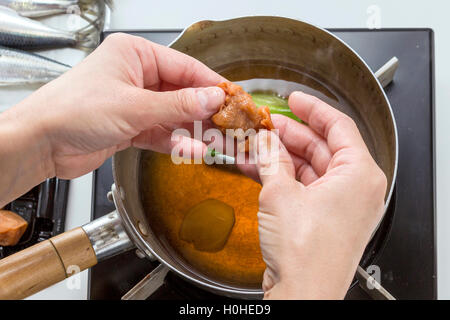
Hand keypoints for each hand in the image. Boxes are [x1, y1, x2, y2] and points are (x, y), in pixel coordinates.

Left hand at [11, 33, 224, 179]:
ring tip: (213, 142)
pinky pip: (161, 133)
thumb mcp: (134, 105)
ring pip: (173, 116)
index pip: (184, 67)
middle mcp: (136, 77)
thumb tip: (212, 98)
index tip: (231, 98)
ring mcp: (134, 103)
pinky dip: (175, 143)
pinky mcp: (131, 127)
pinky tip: (191, 150)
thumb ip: (177, 105)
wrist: (42, 144)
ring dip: (191, 131)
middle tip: (226, 125)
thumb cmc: (73, 110)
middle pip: (181, 93)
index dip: (210, 84)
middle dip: (203, 112)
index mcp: (134, 55)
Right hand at [242, 91, 386, 299]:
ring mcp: (340, 204)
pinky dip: (282, 177)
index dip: (313, 109)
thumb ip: (271, 159)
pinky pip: (304, 187)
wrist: (302, 294)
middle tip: (265, 124)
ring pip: (310, 167)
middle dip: (290, 134)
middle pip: (322, 147)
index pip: (339, 126)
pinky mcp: (324, 218)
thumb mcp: (280, 193)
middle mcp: (356, 188)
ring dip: (281, 156)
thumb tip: (263, 141)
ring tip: (255, 144)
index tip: (294, 99)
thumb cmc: (305, 252)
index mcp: (359, 174)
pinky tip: (258, 167)